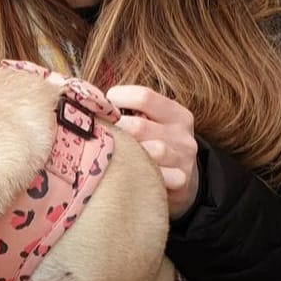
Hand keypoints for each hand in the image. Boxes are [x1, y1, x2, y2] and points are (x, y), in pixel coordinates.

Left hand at [105, 85, 199, 219]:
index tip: (105, 106)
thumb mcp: (156, 126)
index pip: (144, 97)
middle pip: (138, 126)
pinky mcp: (182, 180)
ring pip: (149, 152)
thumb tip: (96, 103)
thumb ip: (134, 113)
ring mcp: (183, 158)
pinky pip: (156, 176)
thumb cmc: (157, 147)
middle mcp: (182, 135)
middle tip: (102, 135)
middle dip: (115, 131)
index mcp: (176, 114)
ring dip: (125, 154)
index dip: (118, 99)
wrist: (183, 183)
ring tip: (111, 156)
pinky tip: (127, 176)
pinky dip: (139, 176)